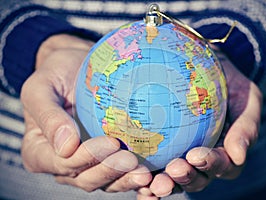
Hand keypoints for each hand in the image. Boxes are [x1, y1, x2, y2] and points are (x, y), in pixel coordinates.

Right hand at [21, 34, 151, 191]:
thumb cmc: (56, 74)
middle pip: (86, 177)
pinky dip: (134, 173)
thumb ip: (47, 116)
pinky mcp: (108, 157)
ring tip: (144, 172)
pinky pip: (120, 171)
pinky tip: (151, 169)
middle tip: (131, 159)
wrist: (76, 68)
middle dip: (110, 170)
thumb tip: (66, 147)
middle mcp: (63, 163)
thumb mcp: (40, 87)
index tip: (110, 142)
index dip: (87, 157)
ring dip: (125, 178)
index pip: (62, 162)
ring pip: (106, 181)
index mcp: (40, 152)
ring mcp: (87, 163)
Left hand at [136, 49, 261, 198]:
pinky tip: (136, 179)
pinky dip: (146, 179)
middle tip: (173, 169)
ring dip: (165, 184)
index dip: (211, 164)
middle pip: (198, 178)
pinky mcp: (161, 152)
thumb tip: (238, 156)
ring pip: (174, 179)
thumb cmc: (227, 82)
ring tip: (151, 183)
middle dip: (186, 178)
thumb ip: (246, 126)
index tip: (196, 154)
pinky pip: (154, 169)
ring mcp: (182, 157)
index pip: (223, 166)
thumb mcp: (246, 98)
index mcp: (226, 151)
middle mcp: (204, 160)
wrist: (203, 65)